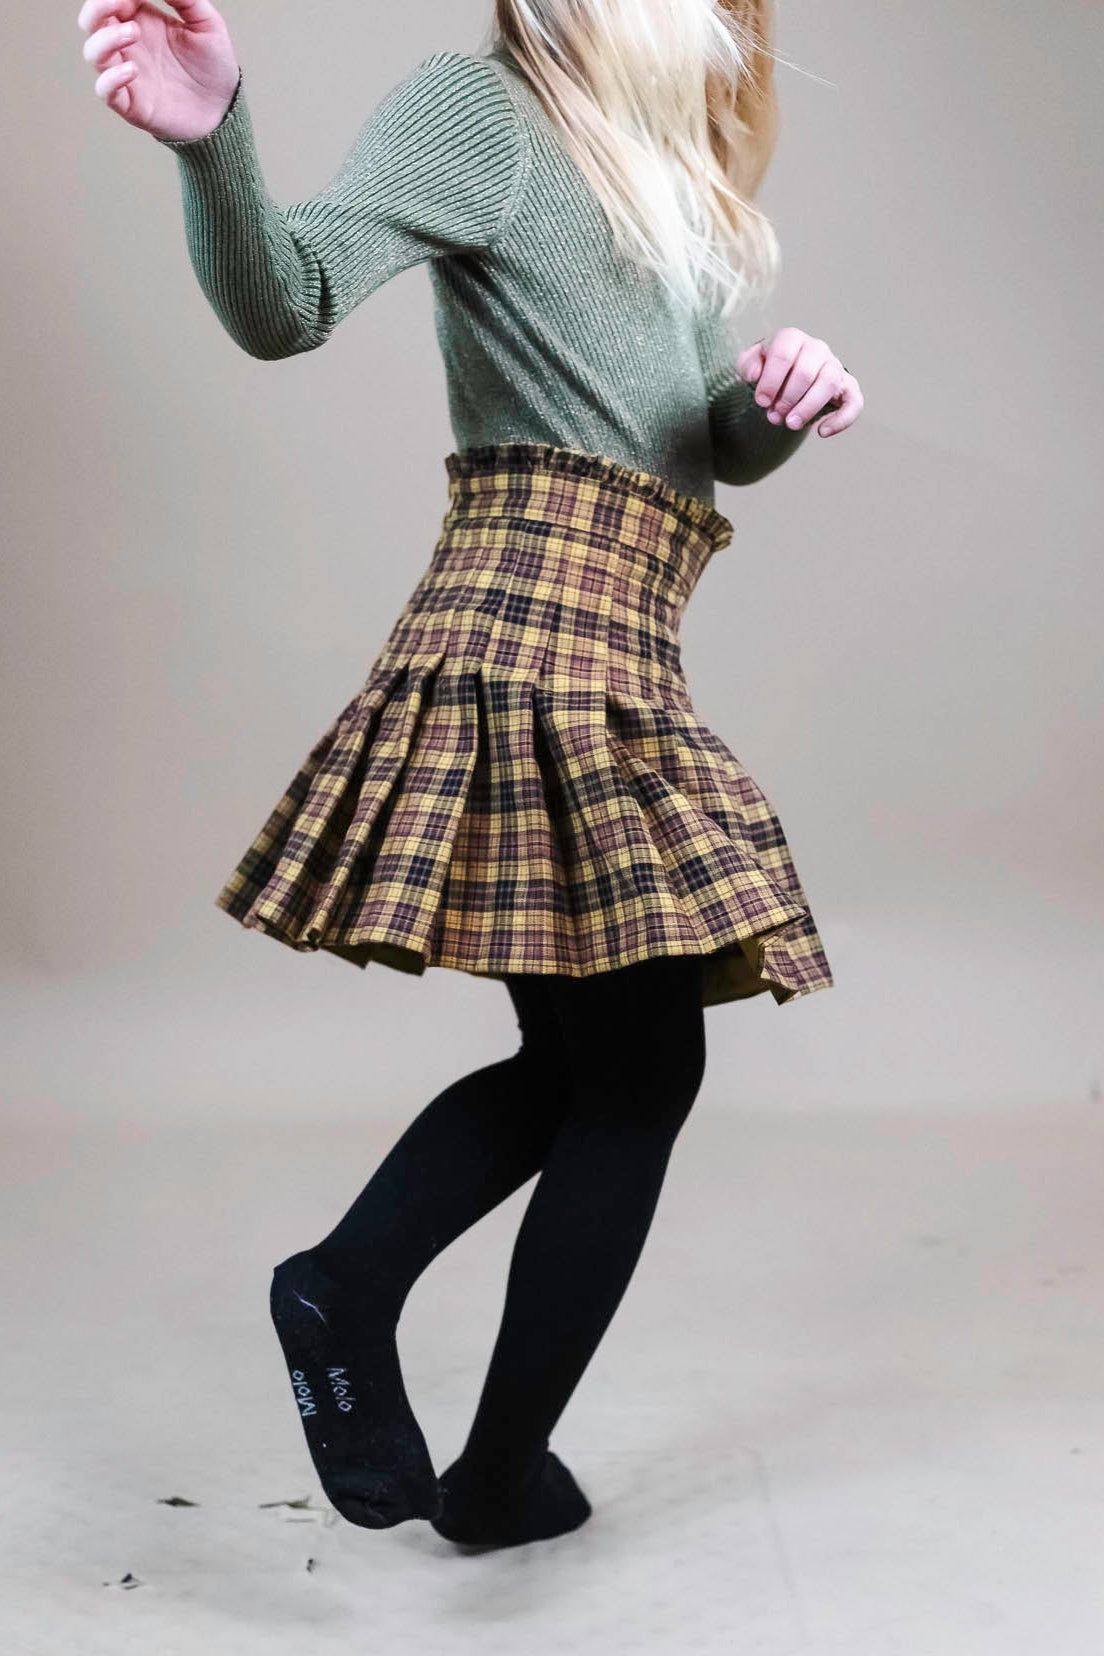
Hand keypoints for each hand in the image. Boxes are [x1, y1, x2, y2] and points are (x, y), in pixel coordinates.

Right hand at [77, 0, 239, 141]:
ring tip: (133, 33)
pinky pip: (105, 90)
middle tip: (117, 2)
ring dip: (105, 38)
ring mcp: (125, 73)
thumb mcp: (207, 24)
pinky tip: (132, 70)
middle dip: (97, 7)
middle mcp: (128, 45)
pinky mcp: (130, 104)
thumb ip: (186, 0)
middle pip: (92, 20)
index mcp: (140, 19)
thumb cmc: (213, 67)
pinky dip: (111, 78)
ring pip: (93, 52)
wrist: (223, 111)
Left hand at [737, 328, 862, 437]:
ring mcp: (834, 367)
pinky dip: (841, 419)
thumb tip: (755, 374)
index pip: (784, 354)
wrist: (787, 375)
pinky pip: (854, 402)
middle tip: (774, 417)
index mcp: (791, 338)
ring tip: (791, 425)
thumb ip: (747, 365)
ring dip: (808, 408)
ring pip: (829, 383)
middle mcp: (817, 348)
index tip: (761, 402)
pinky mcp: (848, 387)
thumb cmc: (767, 368)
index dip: (771, 381)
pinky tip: (822, 432)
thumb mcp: (750, 363)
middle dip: (787, 399)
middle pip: (806, 372)